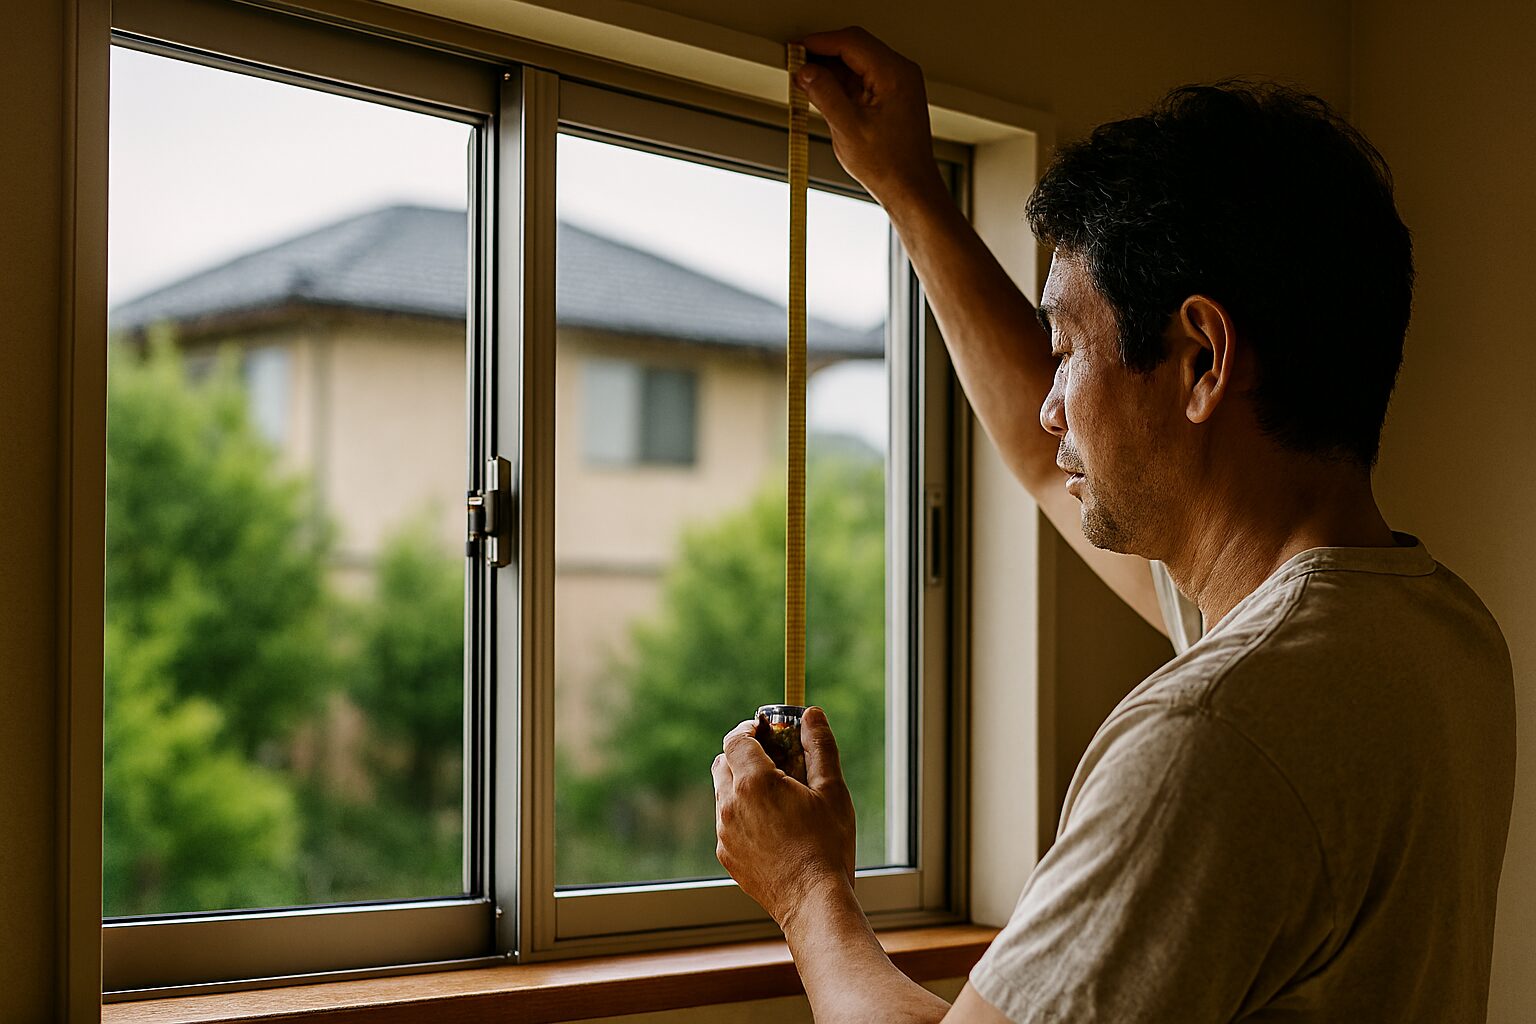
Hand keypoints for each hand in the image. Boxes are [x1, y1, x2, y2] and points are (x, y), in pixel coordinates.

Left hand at [712, 707, 856, 926]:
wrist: (813, 902)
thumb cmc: (828, 844)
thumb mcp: (832, 790)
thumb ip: (820, 746)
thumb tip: (812, 713)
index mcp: (754, 782)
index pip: (736, 739)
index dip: (749, 729)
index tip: (765, 730)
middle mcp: (731, 804)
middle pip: (723, 762)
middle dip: (743, 755)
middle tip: (773, 760)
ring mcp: (724, 832)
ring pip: (723, 794)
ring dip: (742, 785)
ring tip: (777, 797)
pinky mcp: (726, 855)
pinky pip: (728, 823)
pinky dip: (743, 815)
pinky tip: (773, 828)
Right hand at [797, 27, 946, 209]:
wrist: (909, 188)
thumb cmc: (890, 166)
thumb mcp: (848, 129)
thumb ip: (824, 94)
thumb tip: (806, 71)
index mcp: (894, 74)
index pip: (852, 41)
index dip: (819, 42)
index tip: (797, 49)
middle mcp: (900, 72)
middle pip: (855, 46)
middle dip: (823, 54)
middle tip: (797, 64)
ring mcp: (898, 83)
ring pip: (856, 61)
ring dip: (830, 69)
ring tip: (805, 82)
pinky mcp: (891, 95)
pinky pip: (862, 77)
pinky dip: (840, 82)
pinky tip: (822, 93)